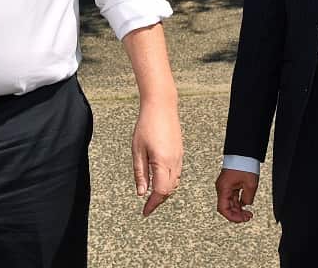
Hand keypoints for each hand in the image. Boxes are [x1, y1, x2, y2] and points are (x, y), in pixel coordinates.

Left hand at [132, 100, 182, 216]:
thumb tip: (141, 192)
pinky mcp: (180, 152)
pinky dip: (169, 181)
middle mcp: (174, 162)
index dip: (153, 204)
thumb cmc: (147, 125)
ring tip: (152, 194)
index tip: (145, 211)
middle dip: (159, 200)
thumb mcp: (137, 150)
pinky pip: (177, 173)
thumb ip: (140, 173)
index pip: (160, 192)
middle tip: (147, 206)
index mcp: (162, 163)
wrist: (162, 106)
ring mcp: (179, 157)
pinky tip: (160, 180)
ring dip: (165, 191)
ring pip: (175, 182)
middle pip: (169, 190)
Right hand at [215, 168, 257, 222]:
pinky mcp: (229, 184)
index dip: (232, 217)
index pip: (223, 209)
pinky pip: (232, 197)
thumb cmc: (244, 165)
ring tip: (248, 213)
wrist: (243, 152)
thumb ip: (248, 198)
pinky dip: (238, 202)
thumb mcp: (250, 184)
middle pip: (226, 207)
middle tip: (248, 217)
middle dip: (237, 214)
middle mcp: (222, 188)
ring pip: (229, 202)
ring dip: (238, 209)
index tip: (242, 220)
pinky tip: (245, 205)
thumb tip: (246, 204)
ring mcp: (225, 186)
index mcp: (224, 188)